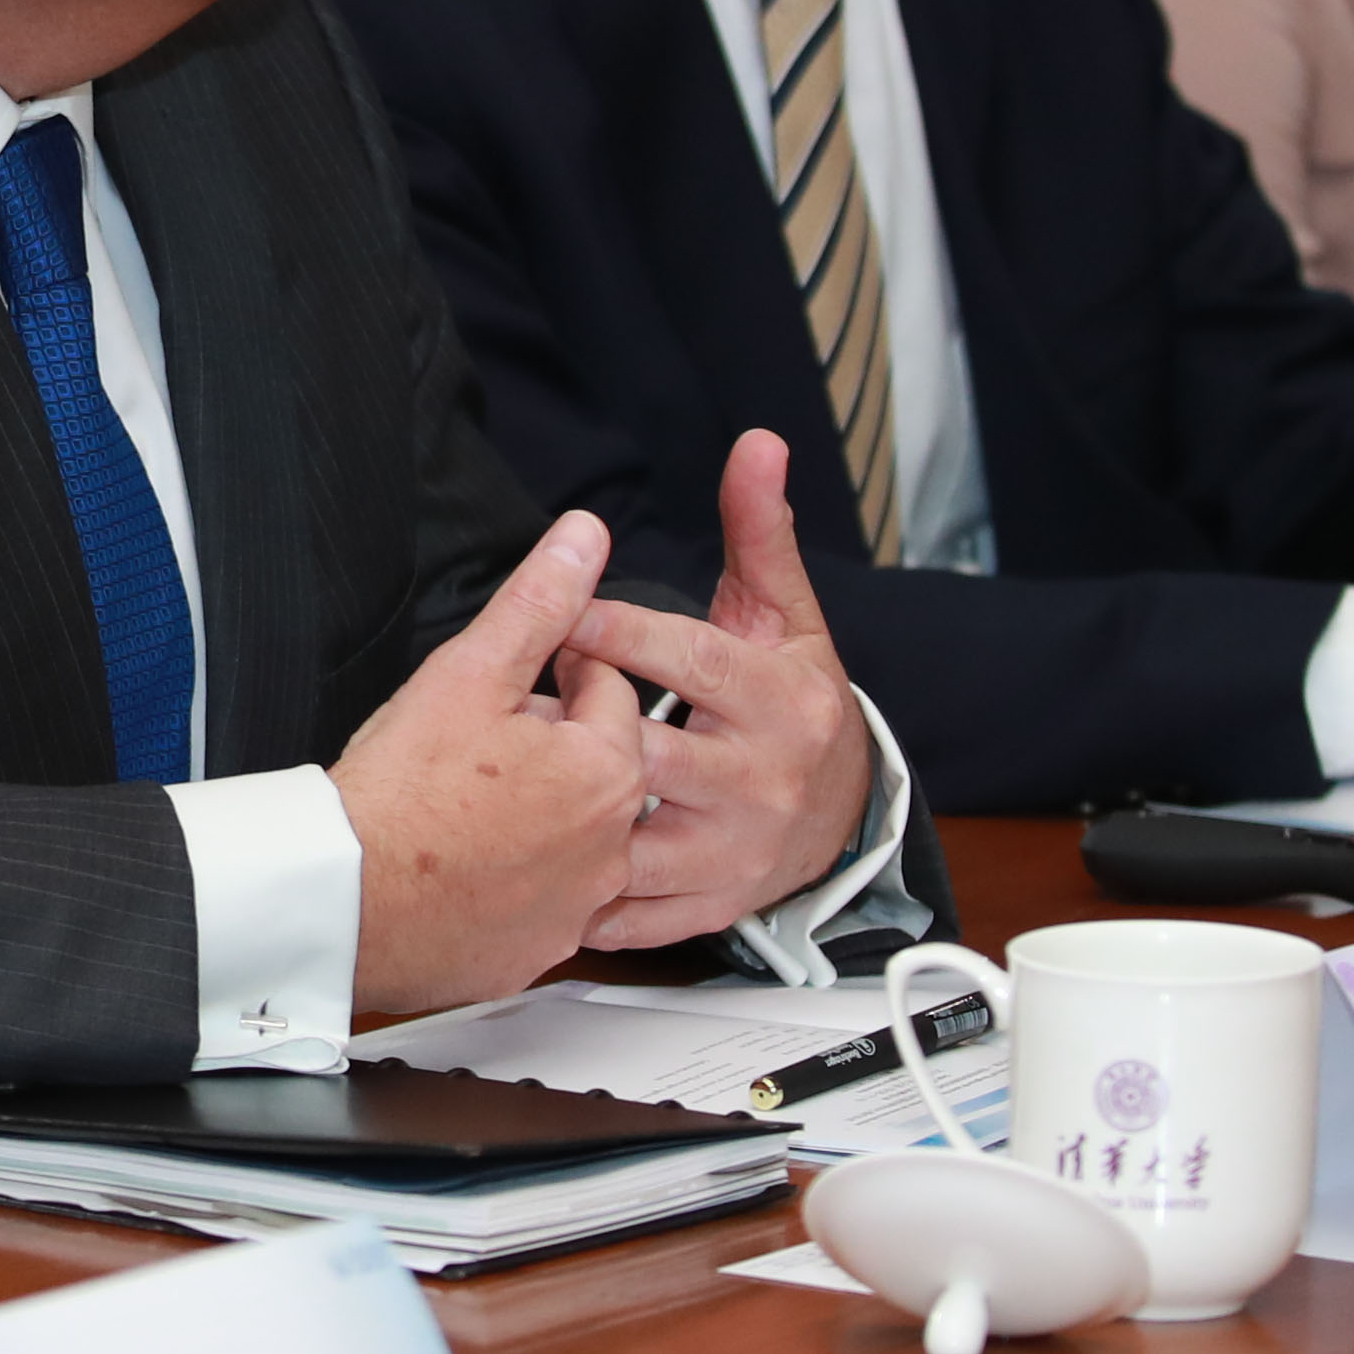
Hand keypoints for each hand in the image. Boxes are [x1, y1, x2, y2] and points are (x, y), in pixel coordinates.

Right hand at [333, 512, 652, 1018]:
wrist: (341, 899)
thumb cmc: (398, 791)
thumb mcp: (467, 672)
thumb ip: (538, 602)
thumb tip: (585, 535)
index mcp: (605, 770)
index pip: (606, 691)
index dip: (554, 675)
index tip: (508, 688)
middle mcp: (610, 849)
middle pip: (595, 768)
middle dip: (552, 748)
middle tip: (477, 745)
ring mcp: (575, 910)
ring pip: (573, 839)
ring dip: (539, 817)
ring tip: (468, 805)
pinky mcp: (535, 954)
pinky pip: (542, 905)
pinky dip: (514, 884)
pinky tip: (465, 864)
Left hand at [563, 431, 881, 952]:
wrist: (845, 811)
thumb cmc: (795, 697)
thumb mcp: (785, 613)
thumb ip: (759, 530)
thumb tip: (756, 444)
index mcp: (779, 700)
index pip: (690, 661)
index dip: (618, 634)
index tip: (561, 614)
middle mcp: (763, 779)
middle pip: (652, 755)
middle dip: (578, 727)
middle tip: (516, 703)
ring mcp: (738, 849)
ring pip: (635, 840)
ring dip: (566, 818)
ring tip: (508, 786)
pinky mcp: (717, 903)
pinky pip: (637, 910)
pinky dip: (582, 894)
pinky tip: (532, 865)